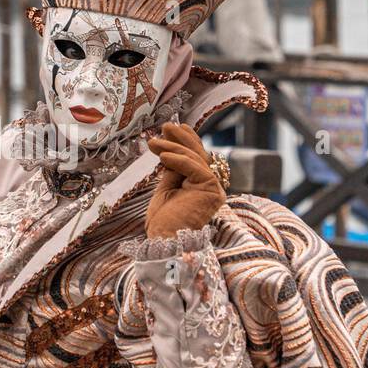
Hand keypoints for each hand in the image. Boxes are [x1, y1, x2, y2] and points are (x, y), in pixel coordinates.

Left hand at [145, 123, 225, 239]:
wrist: (164, 241)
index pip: (196, 158)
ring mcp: (214, 188)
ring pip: (194, 159)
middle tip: (165, 126)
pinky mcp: (211, 190)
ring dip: (172, 147)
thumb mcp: (165, 190)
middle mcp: (212, 187)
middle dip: (181, 138)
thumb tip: (170, 151)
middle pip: (198, 155)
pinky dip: (177, 159)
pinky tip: (161, 155)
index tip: (172, 128)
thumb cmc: (163, 222)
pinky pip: (194, 168)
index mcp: (201, 187)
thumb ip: (172, 171)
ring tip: (153, 142)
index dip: (186, 141)